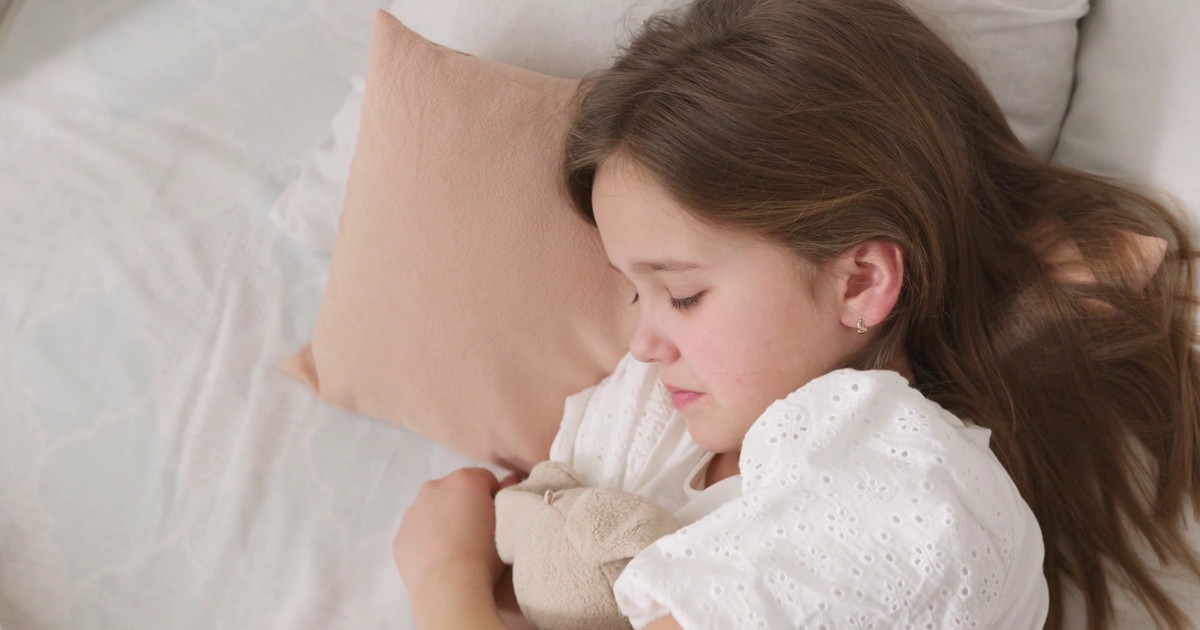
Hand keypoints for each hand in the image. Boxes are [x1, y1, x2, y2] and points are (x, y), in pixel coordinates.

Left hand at [394, 467, 523, 597]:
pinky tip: (438, 559)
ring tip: (457, 549)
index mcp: (463, 480)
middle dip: (466, 505)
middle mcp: (433, 487)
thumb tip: (509, 481)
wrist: (448, 587)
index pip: (485, 479)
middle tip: (477, 534)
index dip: (494, 498)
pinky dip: (427, 539)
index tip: (498, 519)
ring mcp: (412, 511)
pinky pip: (417, 531)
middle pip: (455, 490)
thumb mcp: (506, 523)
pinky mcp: (399, 536)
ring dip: (444, 520)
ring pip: (433, 509)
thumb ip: (507, 494)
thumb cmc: (484, 553)